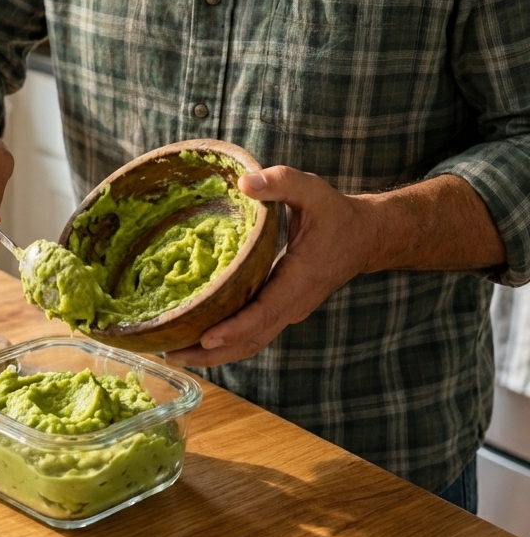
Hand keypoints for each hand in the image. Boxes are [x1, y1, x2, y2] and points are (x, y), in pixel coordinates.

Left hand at [166, 166, 372, 367]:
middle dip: (213, 352)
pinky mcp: (281, 309)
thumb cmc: (335, 213)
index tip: (205, 337)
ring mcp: (287, 311)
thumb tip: (244, 183)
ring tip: (175, 353)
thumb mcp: (311, 190)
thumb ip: (280, 182)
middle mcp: (292, 304)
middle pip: (251, 340)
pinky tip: (196, 338)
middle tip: (172, 354)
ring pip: (251, 342)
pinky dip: (226, 341)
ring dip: (215, 353)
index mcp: (299, 279)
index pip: (265, 312)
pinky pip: (252, 332)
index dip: (235, 327)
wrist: (364, 237)